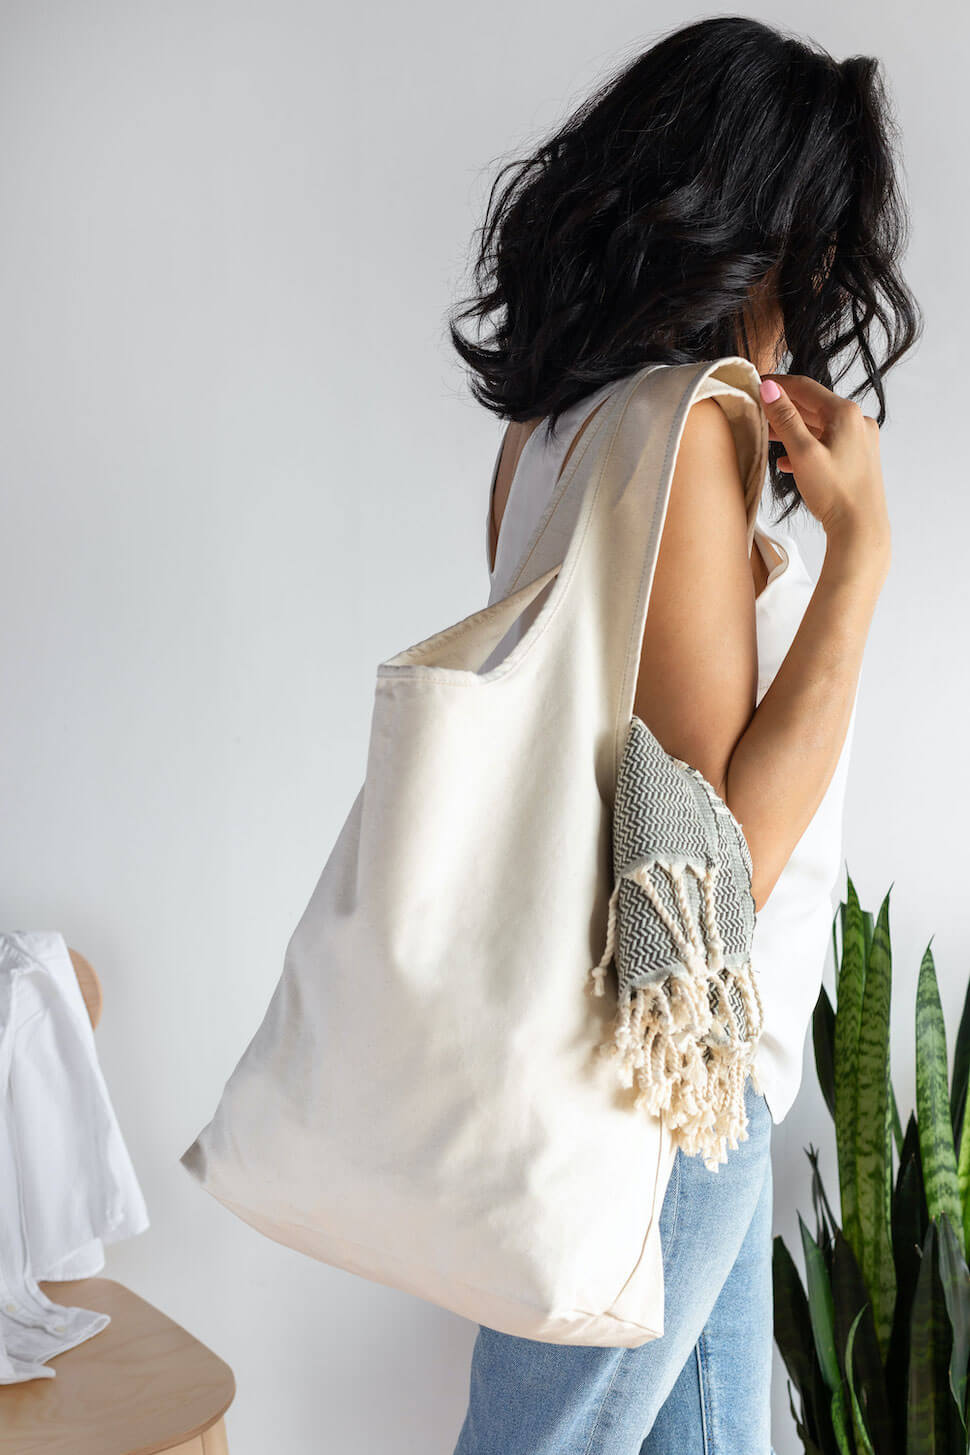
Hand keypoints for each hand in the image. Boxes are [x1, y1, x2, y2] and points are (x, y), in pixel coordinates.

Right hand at [758, 373, 890, 564]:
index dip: (777, 383)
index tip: (754, 382)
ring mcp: (860, 441)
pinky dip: (807, 446)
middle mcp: (857, 421)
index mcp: (845, 413)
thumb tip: (769, 388)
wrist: (861, 530)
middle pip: (813, 406)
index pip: (805, 387)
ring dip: (793, 429)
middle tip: (756, 410)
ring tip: (767, 436)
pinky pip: (827, 444)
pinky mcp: (858, 459)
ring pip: (819, 427)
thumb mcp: (803, 452)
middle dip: (783, 408)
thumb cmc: (834, 492)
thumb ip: (785, 418)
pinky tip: (788, 461)